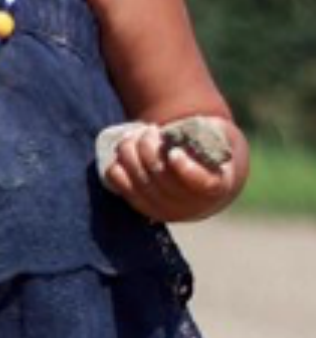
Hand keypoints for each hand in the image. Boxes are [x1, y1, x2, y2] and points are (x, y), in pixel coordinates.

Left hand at [102, 123, 235, 222]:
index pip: (202, 183)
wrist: (202, 181)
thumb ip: (211, 131)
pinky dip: (117, 168)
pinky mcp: (144, 208)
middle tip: (150, 129)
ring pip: (140, 182)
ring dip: (131, 153)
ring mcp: (165, 210)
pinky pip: (123, 189)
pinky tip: (124, 150)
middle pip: (162, 178)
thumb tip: (187, 127)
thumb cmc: (211, 151)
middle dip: (149, 148)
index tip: (173, 153)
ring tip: (135, 134)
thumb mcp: (220, 137)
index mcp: (217, 186)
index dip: (186, 169)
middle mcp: (191, 204)